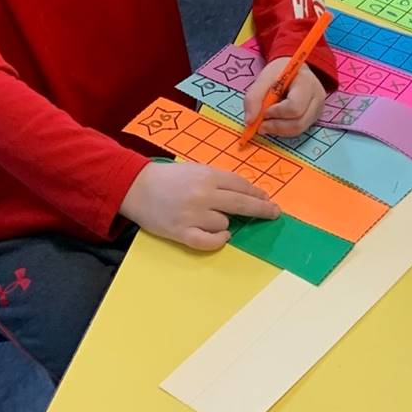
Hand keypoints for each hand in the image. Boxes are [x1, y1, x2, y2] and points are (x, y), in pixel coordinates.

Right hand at [119, 159, 276, 250]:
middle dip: (262, 209)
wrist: (137, 187)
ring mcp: (192, 215)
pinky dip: (218, 240)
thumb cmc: (169, 177)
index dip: (257, 193)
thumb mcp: (196, 170)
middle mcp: (203, 195)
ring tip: (208, 217)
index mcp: (208, 176)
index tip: (267, 199)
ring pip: (224, 223)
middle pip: (241, 203)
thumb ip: (219, 180)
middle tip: (274, 213)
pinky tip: (222, 236)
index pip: (241, 185)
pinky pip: (208, 242)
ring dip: (225, 222)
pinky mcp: (181, 232)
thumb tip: (245, 193)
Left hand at [244, 58, 325, 137]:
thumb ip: (253, 97)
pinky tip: (275, 122)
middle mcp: (317, 98)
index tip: (264, 110)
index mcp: (306, 83)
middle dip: (276, 126)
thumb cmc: (280, 72)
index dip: (277, 113)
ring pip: (298, 130)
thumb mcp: (264, 77)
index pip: (294, 107)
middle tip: (260, 124)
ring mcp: (317, 109)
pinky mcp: (313, 118)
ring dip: (278, 130)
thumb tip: (250, 121)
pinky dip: (283, 130)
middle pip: (298, 122)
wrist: (294, 69)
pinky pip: (298, 131)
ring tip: (266, 123)